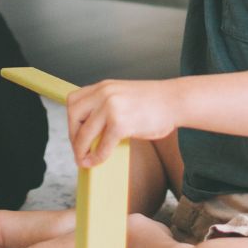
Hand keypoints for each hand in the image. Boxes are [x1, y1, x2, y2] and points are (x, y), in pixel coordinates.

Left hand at [66, 77, 181, 167]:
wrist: (176, 101)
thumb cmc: (154, 103)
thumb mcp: (123, 96)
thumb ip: (106, 107)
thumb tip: (91, 133)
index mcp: (104, 86)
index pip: (74, 101)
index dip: (71, 121)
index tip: (77, 134)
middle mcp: (104, 93)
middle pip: (73, 116)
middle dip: (73, 136)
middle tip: (79, 150)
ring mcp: (111, 107)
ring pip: (84, 133)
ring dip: (81, 150)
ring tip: (84, 160)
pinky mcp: (121, 123)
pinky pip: (101, 145)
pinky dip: (97, 157)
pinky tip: (98, 161)